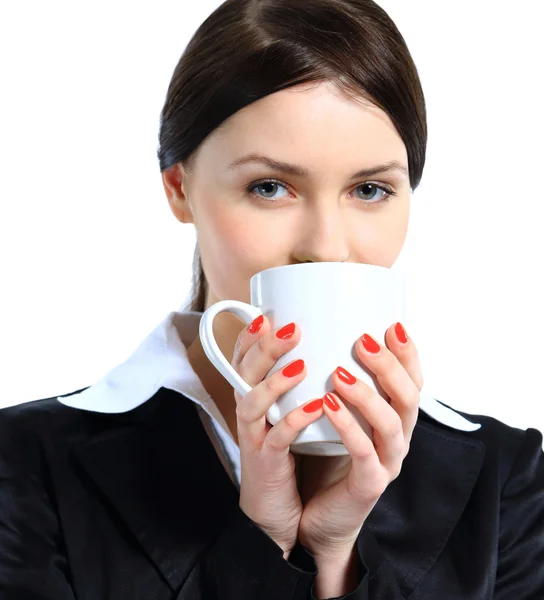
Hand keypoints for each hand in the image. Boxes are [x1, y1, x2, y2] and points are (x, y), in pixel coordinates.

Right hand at [232, 315, 324, 557]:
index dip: (249, 336)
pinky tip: (317, 406)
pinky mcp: (267, 463)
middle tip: (290, 328)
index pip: (243, 359)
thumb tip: (330, 347)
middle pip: (244, 373)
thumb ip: (302, 384)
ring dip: (275, 381)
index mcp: (255, 398)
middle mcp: (249, 414)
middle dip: (263, 347)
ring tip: (300, 363)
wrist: (278, 511)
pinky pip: (278, 439)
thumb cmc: (293, 456)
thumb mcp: (291, 414)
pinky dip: (295, 421)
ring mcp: (255, 438)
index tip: (267, 314)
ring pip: (252, 403)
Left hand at [296, 323, 422, 558]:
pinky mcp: (369, 485)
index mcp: (394, 418)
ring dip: (367, 394)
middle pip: (409, 397)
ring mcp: (387, 463)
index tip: (392, 325)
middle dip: (389, 366)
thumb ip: (337, 384)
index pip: (413, 380)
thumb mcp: (335, 415)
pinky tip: (328, 406)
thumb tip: (321, 338)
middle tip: (363, 342)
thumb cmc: (324, 458)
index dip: (408, 353)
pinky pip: (363, 453)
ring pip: (390, 423)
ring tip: (339, 373)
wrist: (317, 516)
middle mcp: (398, 438)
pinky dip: (347, 427)